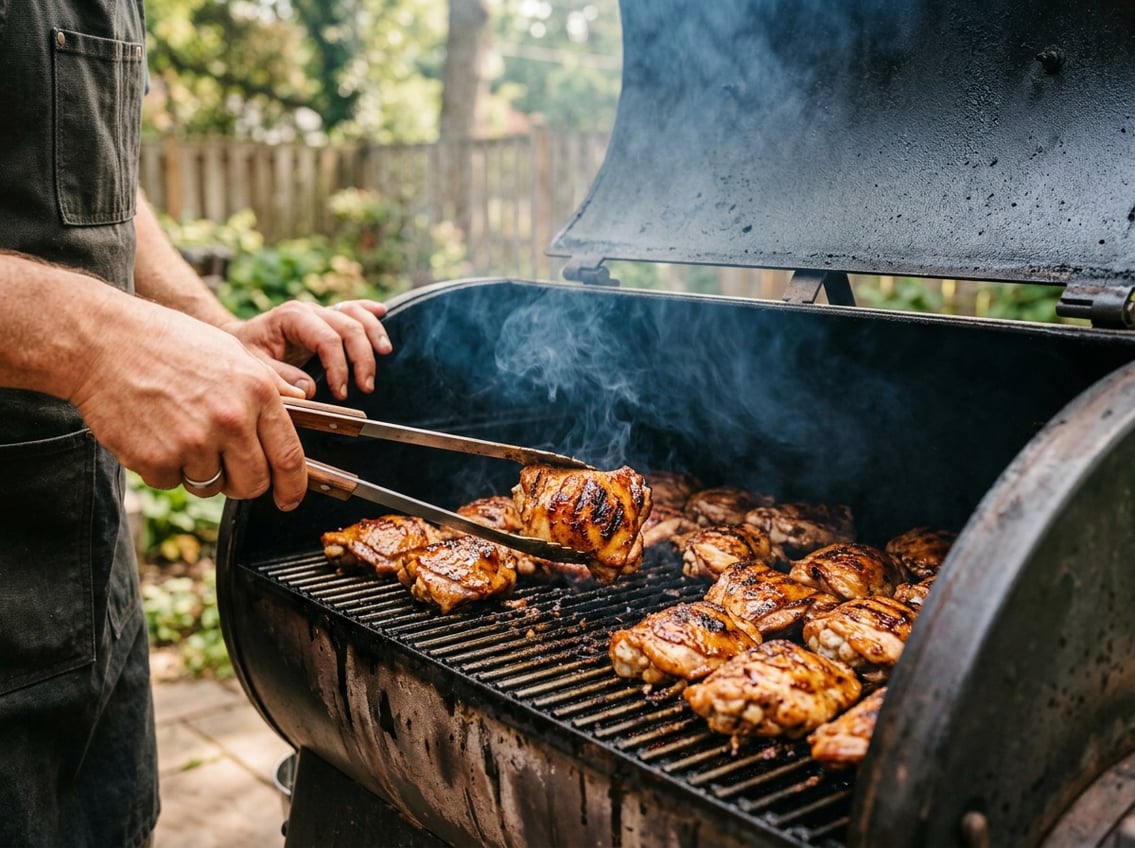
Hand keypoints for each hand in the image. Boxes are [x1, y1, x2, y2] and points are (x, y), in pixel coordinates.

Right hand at [69, 297, 308, 510]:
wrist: (102, 341)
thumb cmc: (169, 343)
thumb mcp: (232, 352)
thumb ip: (269, 385)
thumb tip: (301, 405)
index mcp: (257, 392)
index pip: (288, 456)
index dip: (292, 486)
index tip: (289, 499)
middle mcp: (231, 420)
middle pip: (253, 483)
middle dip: (242, 483)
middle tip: (224, 465)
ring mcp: (193, 442)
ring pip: (210, 485)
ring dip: (197, 469)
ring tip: (178, 429)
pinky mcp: (156, 459)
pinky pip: (171, 482)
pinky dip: (163, 467)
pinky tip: (152, 432)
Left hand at [226, 299, 391, 399]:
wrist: (240, 338)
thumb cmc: (247, 352)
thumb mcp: (254, 367)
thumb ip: (279, 378)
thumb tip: (308, 389)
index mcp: (292, 317)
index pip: (328, 340)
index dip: (340, 367)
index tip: (341, 393)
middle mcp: (310, 310)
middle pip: (348, 327)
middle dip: (362, 358)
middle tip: (365, 386)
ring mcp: (321, 311)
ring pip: (356, 314)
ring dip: (374, 335)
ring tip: (384, 355)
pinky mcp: (327, 317)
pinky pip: (353, 307)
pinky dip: (369, 311)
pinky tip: (383, 312)